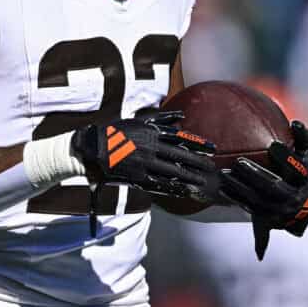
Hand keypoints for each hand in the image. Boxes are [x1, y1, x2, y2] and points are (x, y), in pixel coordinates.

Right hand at [71, 115, 216, 199]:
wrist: (95, 147)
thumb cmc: (117, 131)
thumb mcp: (140, 120)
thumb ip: (162, 118)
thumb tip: (182, 115)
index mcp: (152, 132)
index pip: (181, 138)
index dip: (198, 143)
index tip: (212, 147)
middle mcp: (151, 147)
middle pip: (180, 156)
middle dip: (198, 162)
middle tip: (212, 166)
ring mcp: (145, 163)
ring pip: (172, 171)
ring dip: (189, 177)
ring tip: (202, 181)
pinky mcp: (138, 177)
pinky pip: (159, 183)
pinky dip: (173, 187)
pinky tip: (183, 191)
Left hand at [220, 121, 307, 259]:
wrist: (301, 210)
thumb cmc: (301, 173)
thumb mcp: (306, 158)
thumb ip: (303, 139)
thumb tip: (296, 122)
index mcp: (305, 179)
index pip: (298, 169)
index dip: (286, 157)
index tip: (273, 144)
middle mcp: (293, 196)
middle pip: (274, 186)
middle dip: (255, 174)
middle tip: (238, 161)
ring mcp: (279, 209)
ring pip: (258, 198)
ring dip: (239, 186)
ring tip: (224, 173)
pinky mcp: (266, 217)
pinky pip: (248, 207)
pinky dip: (235, 197)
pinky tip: (221, 187)